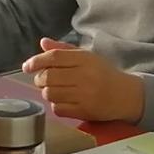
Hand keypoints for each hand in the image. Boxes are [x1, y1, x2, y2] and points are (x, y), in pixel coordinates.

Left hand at [20, 39, 146, 124]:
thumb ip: (64, 49)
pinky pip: (58, 109)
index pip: (54, 57)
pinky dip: (55, 105)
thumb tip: (43, 42)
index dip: (36, 61)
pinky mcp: (84, 111)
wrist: (126, 95)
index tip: (27, 66)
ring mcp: (84, 94)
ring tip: (54, 90)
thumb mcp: (87, 57)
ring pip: (50, 93)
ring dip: (47, 92)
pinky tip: (63, 101)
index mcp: (85, 59)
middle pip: (48, 76)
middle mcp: (84, 75)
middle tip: (43, 80)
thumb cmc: (104, 74)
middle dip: (40, 79)